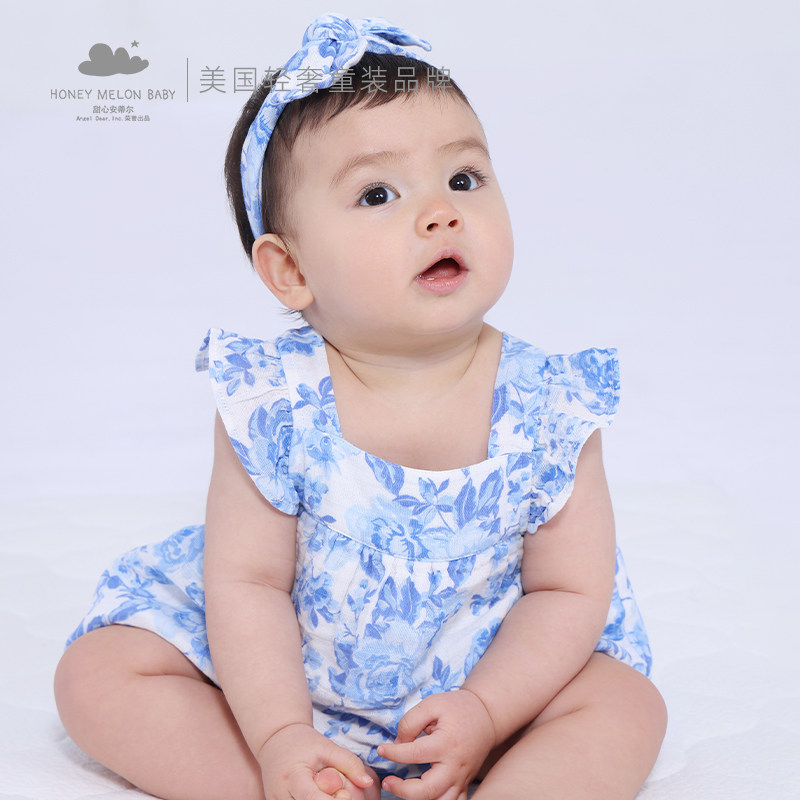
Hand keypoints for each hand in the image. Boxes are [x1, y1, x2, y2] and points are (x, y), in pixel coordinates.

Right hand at [258, 722, 376, 799]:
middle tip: (340, 793)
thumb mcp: (326, 746)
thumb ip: (349, 763)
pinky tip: (319, 794)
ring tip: (327, 792)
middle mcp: (281, 797)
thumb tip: (367, 783)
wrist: (274, 740)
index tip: (345, 794)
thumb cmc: (302, 742)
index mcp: (293, 778)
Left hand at [377, 690, 495, 799]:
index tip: (381, 750)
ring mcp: (461, 778)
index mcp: (446, 744)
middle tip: (387, 780)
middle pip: (427, 790)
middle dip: (403, 790)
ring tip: (402, 789)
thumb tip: (398, 742)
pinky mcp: (464, 784)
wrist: (486, 715)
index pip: (414, 753)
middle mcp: (455, 766)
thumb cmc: (457, 708)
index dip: (393, 753)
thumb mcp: (432, 703)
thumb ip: (412, 721)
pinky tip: (423, 796)